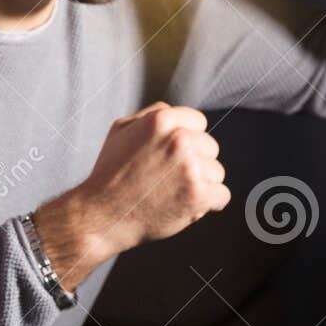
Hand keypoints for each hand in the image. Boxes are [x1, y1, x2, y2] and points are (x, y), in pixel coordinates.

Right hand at [33, 102, 228, 287]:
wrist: (103, 214)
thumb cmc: (109, 173)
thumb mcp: (120, 131)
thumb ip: (150, 115)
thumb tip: (174, 110)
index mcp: (162, 120)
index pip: (199, 122)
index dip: (187, 139)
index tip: (173, 156)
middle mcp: (180, 140)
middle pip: (211, 147)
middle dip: (195, 162)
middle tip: (169, 178)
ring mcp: (191, 168)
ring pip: (217, 172)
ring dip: (201, 184)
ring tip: (173, 193)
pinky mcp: (198, 195)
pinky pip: (222, 195)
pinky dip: (208, 204)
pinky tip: (187, 206)